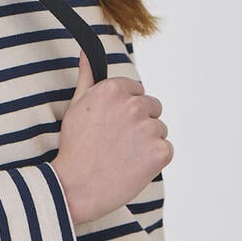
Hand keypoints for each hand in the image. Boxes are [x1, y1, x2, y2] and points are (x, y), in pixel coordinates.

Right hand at [51, 51, 172, 226]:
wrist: (75, 187)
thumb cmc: (74, 148)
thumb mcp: (76, 106)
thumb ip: (87, 77)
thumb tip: (86, 53)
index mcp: (113, 89)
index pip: (138, 91)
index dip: (125, 110)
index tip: (113, 125)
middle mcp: (133, 105)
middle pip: (153, 108)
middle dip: (140, 123)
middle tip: (118, 143)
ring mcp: (148, 128)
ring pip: (160, 129)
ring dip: (147, 142)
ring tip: (123, 156)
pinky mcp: (160, 152)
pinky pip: (167, 149)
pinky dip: (154, 160)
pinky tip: (133, 166)